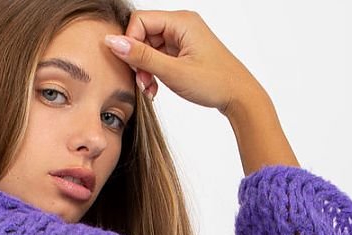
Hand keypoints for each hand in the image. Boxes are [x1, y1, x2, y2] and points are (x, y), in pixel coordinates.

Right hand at [105, 8, 258, 112]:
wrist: (239, 96)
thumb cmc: (213, 83)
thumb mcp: (173, 72)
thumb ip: (142, 57)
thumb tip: (113, 42)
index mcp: (181, 21)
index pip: (140, 20)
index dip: (130, 43)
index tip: (133, 69)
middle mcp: (181, 24)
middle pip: (143, 34)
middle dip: (138, 60)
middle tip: (143, 84)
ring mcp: (183, 38)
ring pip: (150, 47)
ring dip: (145, 69)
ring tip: (150, 89)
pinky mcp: (184, 51)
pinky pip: (160, 56)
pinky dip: (155, 72)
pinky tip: (156, 88)